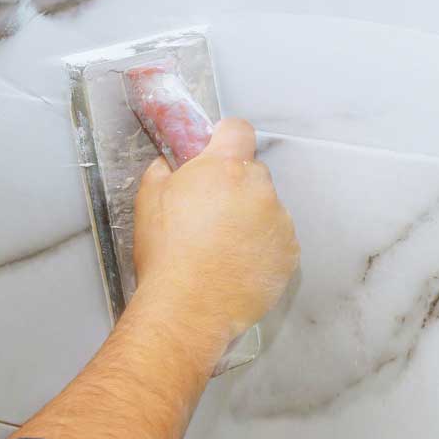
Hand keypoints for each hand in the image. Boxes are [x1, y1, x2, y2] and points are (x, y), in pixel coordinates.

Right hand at [132, 118, 299, 341]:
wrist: (189, 307)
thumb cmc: (166, 254)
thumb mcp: (148, 200)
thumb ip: (164, 170)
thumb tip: (170, 163)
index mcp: (225, 168)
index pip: (238, 130)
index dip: (225, 139)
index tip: (217, 151)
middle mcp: (259, 188)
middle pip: (253, 173)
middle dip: (235, 186)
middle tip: (210, 213)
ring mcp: (280, 221)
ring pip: (267, 208)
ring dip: (251, 218)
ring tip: (223, 247)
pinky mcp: (290, 252)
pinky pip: (278, 239)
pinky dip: (263, 247)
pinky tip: (238, 264)